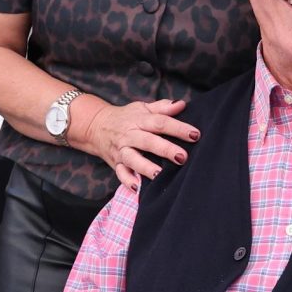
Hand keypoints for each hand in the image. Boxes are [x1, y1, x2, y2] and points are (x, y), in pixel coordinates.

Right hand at [76, 97, 197, 189]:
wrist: (96, 126)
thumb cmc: (126, 117)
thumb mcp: (142, 108)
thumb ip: (162, 107)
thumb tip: (181, 104)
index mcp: (139, 120)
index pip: (160, 122)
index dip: (178, 128)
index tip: (195, 134)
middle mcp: (130, 135)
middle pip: (148, 142)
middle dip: (165, 149)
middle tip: (183, 157)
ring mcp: (121, 150)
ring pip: (133, 159)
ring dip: (145, 167)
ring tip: (160, 174)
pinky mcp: (115, 164)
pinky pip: (120, 174)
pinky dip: (127, 181)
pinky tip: (138, 187)